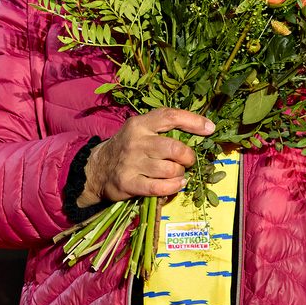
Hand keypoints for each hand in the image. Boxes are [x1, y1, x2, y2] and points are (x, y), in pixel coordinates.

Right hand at [78, 108, 210, 206]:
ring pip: (170, 170)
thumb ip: (161, 129)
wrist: (96, 169)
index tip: (210, 128)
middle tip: (187, 161)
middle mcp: (136, 141)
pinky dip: (173, 187)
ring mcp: (132, 163)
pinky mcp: (129, 182)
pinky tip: (176, 184)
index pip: (170, 116)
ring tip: (177, 174)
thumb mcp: (139, 130)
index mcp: (139, 124)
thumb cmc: (126, 148)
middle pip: (175, 148)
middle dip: (188, 157)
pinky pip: (160, 187)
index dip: (193, 121)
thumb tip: (199, 129)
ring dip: (180, 174)